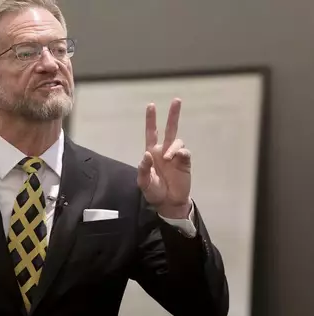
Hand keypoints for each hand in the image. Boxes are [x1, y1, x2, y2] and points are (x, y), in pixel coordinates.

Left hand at [137, 98, 191, 218]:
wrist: (169, 202)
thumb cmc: (154, 191)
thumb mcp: (143, 182)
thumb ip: (143, 169)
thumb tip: (147, 154)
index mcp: (152, 153)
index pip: (151, 133)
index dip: (151, 120)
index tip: (151, 105)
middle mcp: (164, 151)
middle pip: (170, 129)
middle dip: (173, 115)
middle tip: (177, 100)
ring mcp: (175, 156)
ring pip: (177, 141)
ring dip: (172, 147)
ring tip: (168, 158)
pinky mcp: (185, 162)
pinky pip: (185, 152)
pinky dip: (181, 153)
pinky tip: (177, 158)